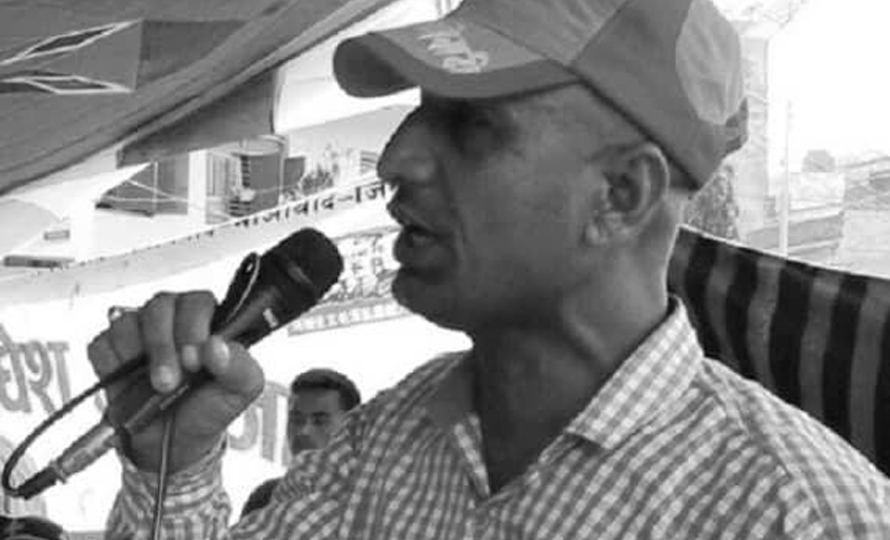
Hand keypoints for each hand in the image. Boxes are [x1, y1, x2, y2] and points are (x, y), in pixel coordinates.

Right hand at [87, 291, 264, 471]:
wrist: (178, 442)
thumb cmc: (209, 408)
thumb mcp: (241, 390)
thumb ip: (239, 366)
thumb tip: (217, 347)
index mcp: (207, 321)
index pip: (196, 302)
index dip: (192, 327)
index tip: (193, 359)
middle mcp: (173, 320)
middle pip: (159, 306)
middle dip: (163, 345)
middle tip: (169, 381)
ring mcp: (140, 334)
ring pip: (128, 321)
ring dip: (138, 355)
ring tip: (153, 386)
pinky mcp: (111, 352)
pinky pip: (102, 344)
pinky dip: (113, 365)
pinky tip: (130, 381)